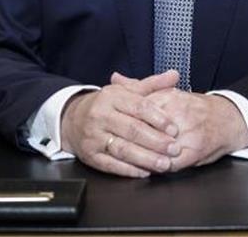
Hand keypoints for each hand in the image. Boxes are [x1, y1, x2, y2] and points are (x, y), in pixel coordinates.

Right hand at [60, 70, 181, 177]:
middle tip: (174, 149)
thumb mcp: (126, 91)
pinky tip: (144, 171)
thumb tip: (174, 75)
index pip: (139, 107)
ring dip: (146, 158)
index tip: (174, 129)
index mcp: (112, 97)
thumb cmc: (106, 105)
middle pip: (132, 130)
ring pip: (123, 149)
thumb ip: (152, 84)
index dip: (158, 119)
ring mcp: (94, 137)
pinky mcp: (90, 156)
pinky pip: (111, 165)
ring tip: (164, 164)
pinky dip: (129, 170)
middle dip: (156, 141)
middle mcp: (101, 116)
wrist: (72, 119)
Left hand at [111, 75, 247, 170]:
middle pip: (143, 129)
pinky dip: (157, 166)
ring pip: (155, 148)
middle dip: (127, 139)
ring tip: (127, 158)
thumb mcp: (168, 92)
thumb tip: (115, 78)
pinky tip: (148, 167)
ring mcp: (187, 132)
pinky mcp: (194, 150)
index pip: (137, 108)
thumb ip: (140, 87)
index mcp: (169, 96)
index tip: (111, 126)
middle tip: (114, 143)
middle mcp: (178, 112)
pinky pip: (169, 163)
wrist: (228, 119)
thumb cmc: (195, 107)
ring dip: (140, 155)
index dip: (121, 119)